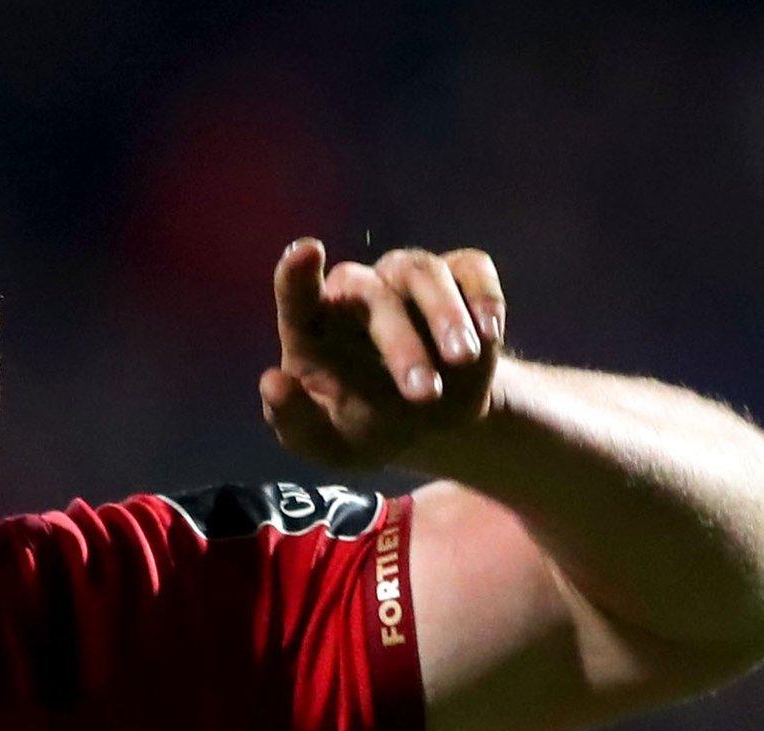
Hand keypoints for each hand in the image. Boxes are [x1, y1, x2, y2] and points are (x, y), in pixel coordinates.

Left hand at [261, 239, 506, 468]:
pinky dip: (483, 295)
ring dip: (445, 316)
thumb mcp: (328, 444)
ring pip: (422, 272)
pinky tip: (490, 333)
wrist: (433, 426)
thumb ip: (294, 421)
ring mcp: (407, 281)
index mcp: (314, 329)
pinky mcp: (457, 279)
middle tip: (424, 394)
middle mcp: (358, 293)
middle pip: (372, 295)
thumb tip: (273, 383)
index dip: (297, 274)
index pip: (297, 295)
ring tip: (463, 361)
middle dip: (401, 344)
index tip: (305, 252)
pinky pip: (471, 269)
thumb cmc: (366, 428)